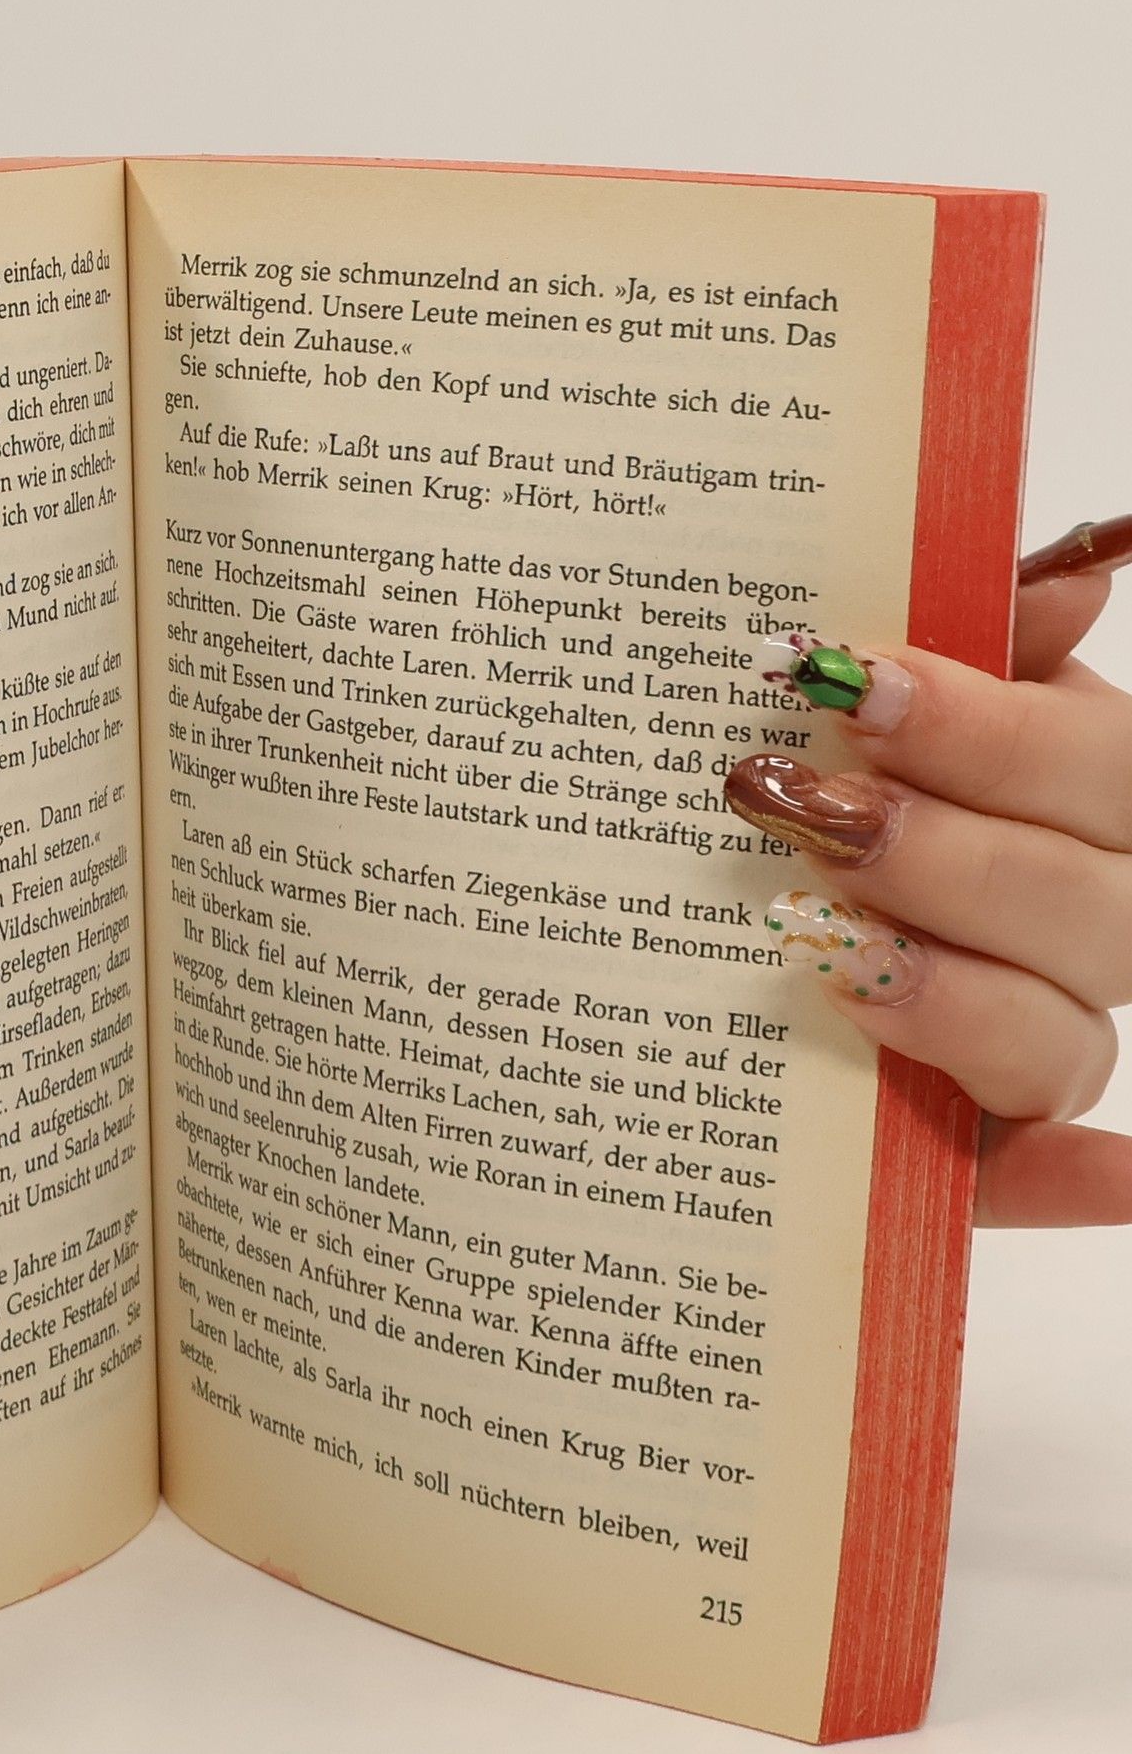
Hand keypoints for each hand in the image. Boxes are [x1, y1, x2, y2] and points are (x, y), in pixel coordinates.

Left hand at [724, 518, 1131, 1227]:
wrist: (665, 916)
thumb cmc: (794, 785)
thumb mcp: (862, 704)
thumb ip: (967, 640)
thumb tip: (1073, 573)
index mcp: (1068, 802)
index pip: (1106, 771)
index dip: (994, 732)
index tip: (854, 687)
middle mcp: (1072, 925)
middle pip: (1098, 909)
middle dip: (951, 856)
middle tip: (811, 818)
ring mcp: (1024, 1043)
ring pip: (1068, 1038)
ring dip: (962, 996)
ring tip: (827, 950)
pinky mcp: (971, 1149)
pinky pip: (1046, 1175)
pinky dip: (1080, 1180)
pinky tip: (1100, 1172)